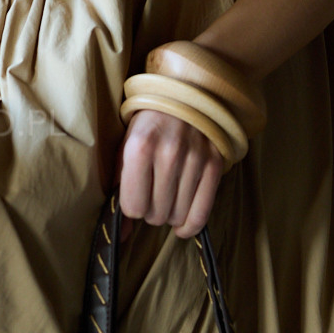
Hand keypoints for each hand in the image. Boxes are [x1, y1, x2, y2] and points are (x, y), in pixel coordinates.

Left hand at [116, 108, 225, 240]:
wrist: (184, 96)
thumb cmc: (148, 127)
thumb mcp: (125, 149)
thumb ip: (119, 189)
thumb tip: (120, 235)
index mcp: (140, 147)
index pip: (133, 206)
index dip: (132, 207)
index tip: (135, 197)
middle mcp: (169, 153)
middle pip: (155, 214)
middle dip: (151, 212)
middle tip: (152, 196)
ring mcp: (195, 159)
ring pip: (177, 216)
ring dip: (169, 215)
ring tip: (167, 199)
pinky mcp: (215, 165)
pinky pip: (202, 213)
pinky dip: (190, 225)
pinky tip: (182, 225)